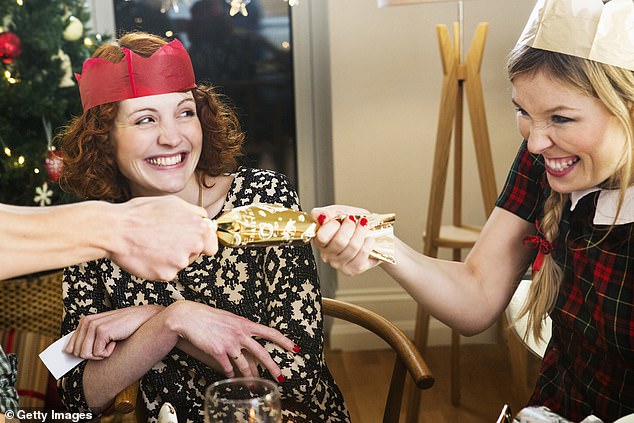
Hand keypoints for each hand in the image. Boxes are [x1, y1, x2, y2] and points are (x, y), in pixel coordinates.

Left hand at [65, 305, 162, 358]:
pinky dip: (108, 352)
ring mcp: (94, 326)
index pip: (70, 346)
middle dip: (91, 354)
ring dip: (100, 354)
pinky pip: (98, 353)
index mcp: (85, 321)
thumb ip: (88, 338)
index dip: (78, 355)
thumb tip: (69, 352)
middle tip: (106, 347)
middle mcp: (87, 322)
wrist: (144, 318)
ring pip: (85, 354)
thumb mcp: (105, 331)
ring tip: (111, 344)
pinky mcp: (102, 331)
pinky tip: (116, 342)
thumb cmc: (126, 326)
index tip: (89, 356)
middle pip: (76, 352)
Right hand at [110, 196, 218, 280]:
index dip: (202, 244)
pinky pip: (166, 273)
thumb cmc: (142, 213)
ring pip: (180, 263)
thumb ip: (195, 213)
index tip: (191, 243)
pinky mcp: (166, 275)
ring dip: (170, 257)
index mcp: (199, 228)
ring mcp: (180, 262)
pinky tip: (148, 254)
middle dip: (184, 249)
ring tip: (153, 244)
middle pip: (195, 254)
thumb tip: (205, 220)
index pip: (212, 245)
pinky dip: (158, 266)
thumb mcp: (174, 203)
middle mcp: (194, 246)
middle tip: (164, 239)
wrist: (116, 230)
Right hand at [165, 301, 296, 380]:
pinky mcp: (217, 352)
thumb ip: (241, 328)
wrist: (189, 317)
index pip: (271, 332)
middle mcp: (240, 333)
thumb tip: (250, 336)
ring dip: (250, 377)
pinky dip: (230, 374)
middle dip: (273, 367)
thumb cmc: (209, 317)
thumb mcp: (230, 318)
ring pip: (244, 365)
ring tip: (253, 384)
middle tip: (280, 377)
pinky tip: (230, 376)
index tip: (295, 348)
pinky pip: (228, 368)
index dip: (284, 341)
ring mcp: (229, 343)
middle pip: (262, 353)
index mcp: (245, 324)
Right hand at [310, 205, 379, 275]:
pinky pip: (363, 253)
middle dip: (350, 227)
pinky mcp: (352, 269)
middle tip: (353, 221)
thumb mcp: (339, 212)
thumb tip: (321, 216)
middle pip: (339, 242)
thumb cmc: (353, 223)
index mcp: (319, 240)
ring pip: (352, 247)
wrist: (370, 232)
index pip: (322, 236)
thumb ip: (328, 212)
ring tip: (362, 227)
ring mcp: (339, 264)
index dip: (333, 225)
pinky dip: (368, 243)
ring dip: (361, 232)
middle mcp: (326, 254)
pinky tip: (368, 239)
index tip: (339, 219)